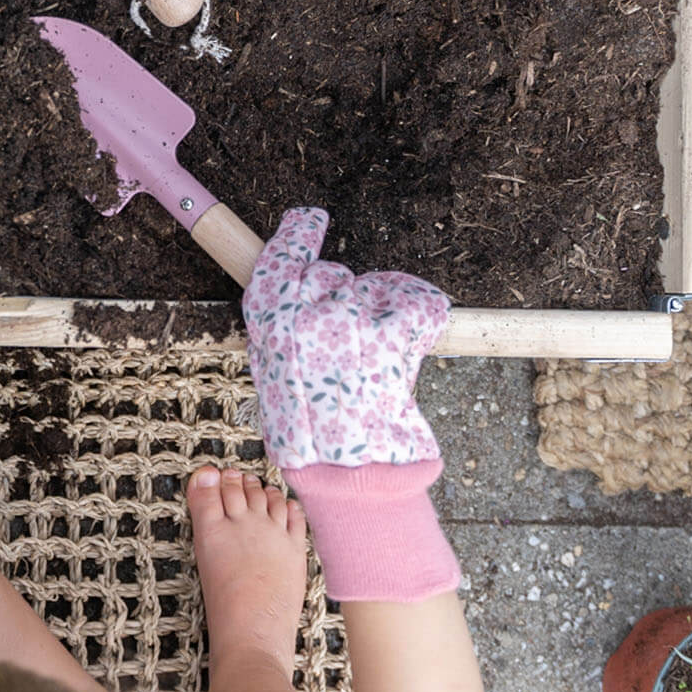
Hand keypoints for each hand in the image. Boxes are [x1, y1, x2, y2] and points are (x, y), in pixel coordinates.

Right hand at [242, 208, 449, 471]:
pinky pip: (417, 301)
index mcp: (269, 325)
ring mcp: (348, 319)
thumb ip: (284, 331)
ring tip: (379, 361)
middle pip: (333, 275)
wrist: (350, 473)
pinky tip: (412, 345)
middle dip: (347, 298)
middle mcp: (303, 313)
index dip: (297, 235)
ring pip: (376, 288)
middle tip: (354, 341)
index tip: (309, 218)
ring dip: (385, 312)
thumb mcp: (276, 377)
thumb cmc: (313, 432)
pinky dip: (422, 315)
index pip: (280, 260)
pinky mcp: (391, 330)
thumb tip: (303, 291)